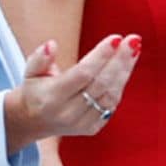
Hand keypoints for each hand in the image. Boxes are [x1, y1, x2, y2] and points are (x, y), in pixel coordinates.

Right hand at [4, 34, 140, 154]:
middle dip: (119, 60)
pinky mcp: (92, 127)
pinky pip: (112, 104)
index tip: (116, 38)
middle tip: (133, 40)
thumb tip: (52, 45)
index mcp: (52, 98)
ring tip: (134, 49)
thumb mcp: (30, 72)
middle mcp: (68, 113)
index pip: (82, 74)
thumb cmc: (35, 90)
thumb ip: (40, 58)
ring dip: (125, 71)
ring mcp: (82, 123)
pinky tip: (127, 65)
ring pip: (110, 95)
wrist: (33, 122)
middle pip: (101, 84)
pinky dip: (121, 84)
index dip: (101, 56)